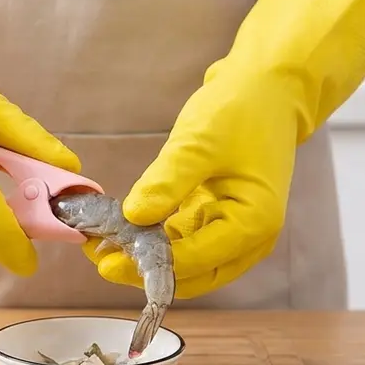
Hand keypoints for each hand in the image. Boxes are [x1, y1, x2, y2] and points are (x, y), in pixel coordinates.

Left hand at [84, 75, 297, 297]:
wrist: (265, 89)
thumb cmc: (239, 111)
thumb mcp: (198, 143)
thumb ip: (167, 182)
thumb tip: (132, 217)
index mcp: (253, 222)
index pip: (195, 262)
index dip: (148, 267)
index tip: (106, 262)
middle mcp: (250, 238)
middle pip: (192, 275)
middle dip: (144, 272)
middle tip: (98, 258)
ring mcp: (235, 231)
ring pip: (186, 263)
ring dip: (147, 259)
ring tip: (103, 246)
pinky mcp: (220, 220)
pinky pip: (185, 242)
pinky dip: (156, 241)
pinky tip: (123, 232)